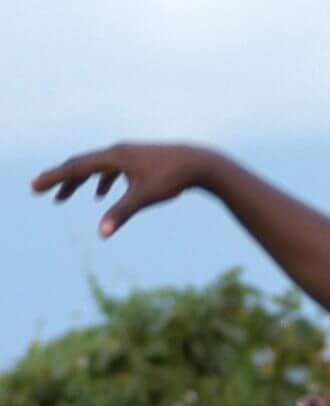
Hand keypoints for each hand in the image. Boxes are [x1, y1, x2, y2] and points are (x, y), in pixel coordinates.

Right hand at [32, 142, 215, 238]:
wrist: (198, 163)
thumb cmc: (172, 179)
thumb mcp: (144, 197)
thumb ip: (121, 213)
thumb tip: (102, 233)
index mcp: (113, 157)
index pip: (76, 167)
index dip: (54, 178)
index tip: (35, 187)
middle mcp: (117, 152)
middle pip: (80, 165)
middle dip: (60, 180)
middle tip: (40, 191)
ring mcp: (127, 155)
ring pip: (95, 168)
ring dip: (79, 182)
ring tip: (64, 198)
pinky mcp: (138, 161)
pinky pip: (111, 170)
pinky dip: (102, 182)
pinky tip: (100, 195)